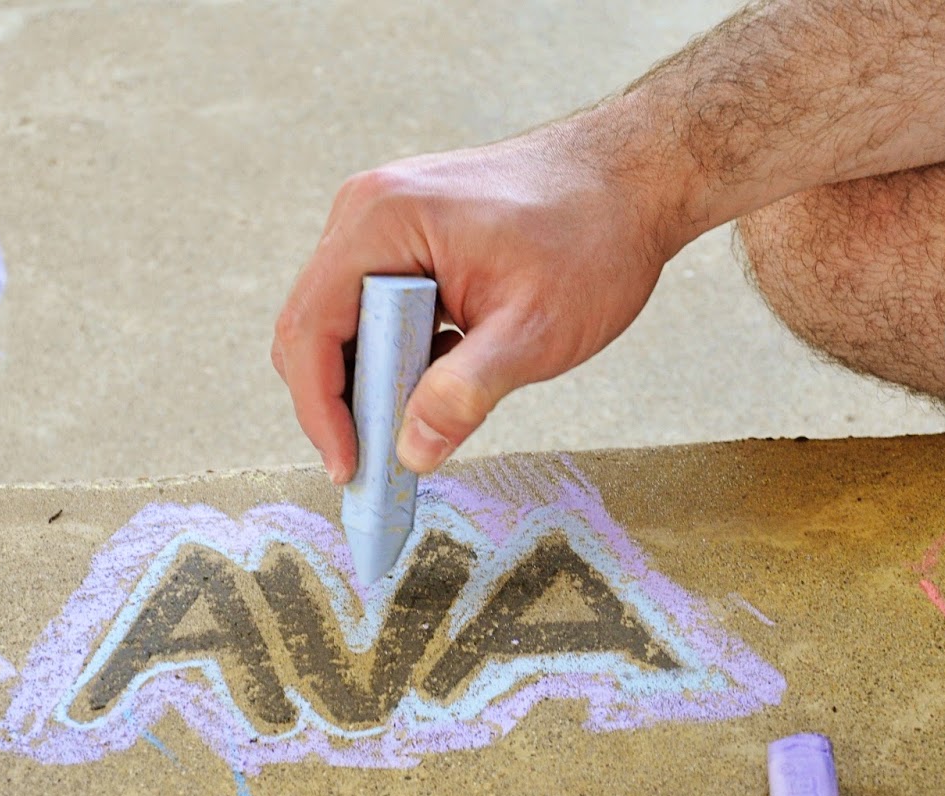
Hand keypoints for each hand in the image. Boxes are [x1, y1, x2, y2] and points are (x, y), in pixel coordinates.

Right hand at [272, 121, 680, 481]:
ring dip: (370, 379)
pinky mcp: (405, 235)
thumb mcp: (534, 329)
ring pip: (342, 322)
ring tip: (412, 426)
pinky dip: (393, 354)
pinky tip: (438, 380)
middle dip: (341, 402)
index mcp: (382, 221)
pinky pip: (372, 307)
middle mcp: (367, 212)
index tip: (350, 467)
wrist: (634, 179)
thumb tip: (411, 451)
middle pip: (314, 328)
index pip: (310, 330)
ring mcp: (384, 221)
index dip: (321, 410)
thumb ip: (465, 393)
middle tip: (378, 462)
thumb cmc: (592, 235)